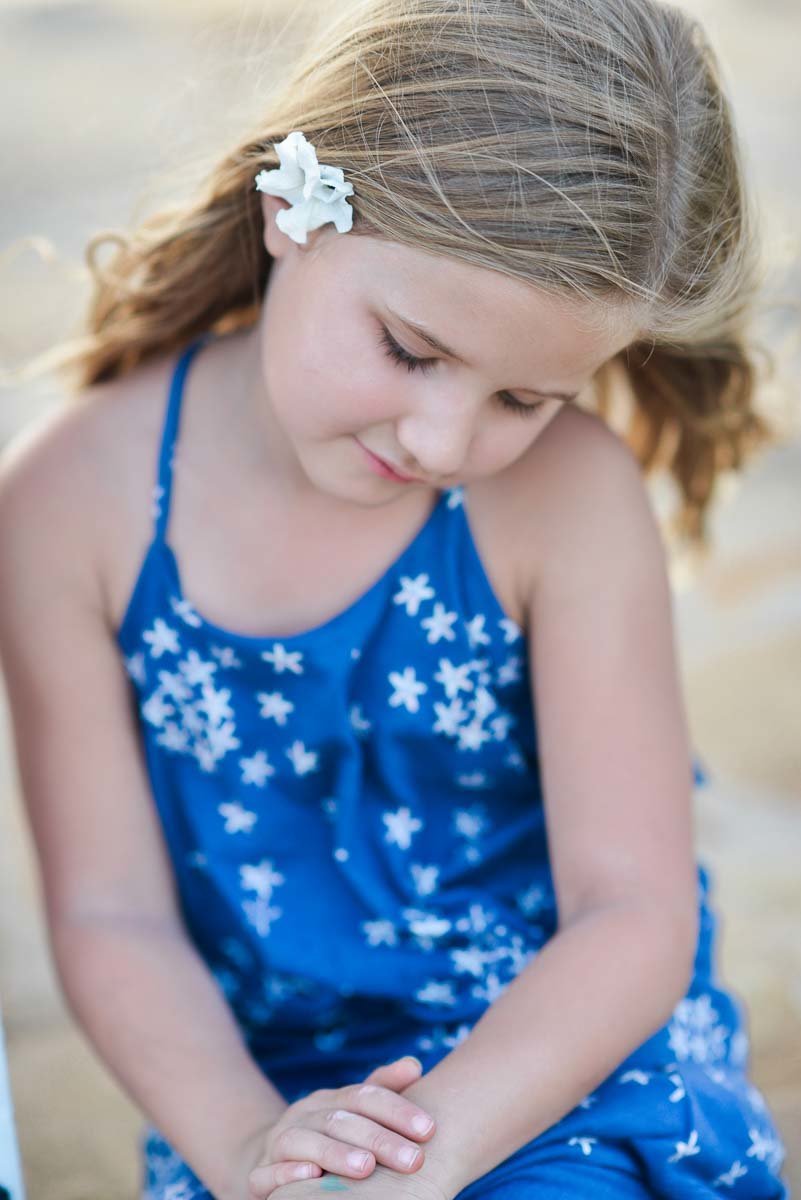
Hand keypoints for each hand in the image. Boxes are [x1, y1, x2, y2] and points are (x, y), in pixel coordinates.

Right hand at [240, 1056, 437, 1198]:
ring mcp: (279, 1141)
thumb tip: (414, 1065)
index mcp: (331, 1099)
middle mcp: (304, 1114)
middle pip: (341, 1121)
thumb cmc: (329, 1135)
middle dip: (380, 1140)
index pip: (365, 1096)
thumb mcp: (354, 1112)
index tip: (429, 1129)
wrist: (270, 1156)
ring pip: (304, 1141)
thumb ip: (383, 1089)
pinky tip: (310, 1176)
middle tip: (413, 1159)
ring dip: (336, 1154)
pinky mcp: (258, 1173)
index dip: (398, 1111)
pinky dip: (286, 1172)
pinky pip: (266, 1172)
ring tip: (367, 1168)